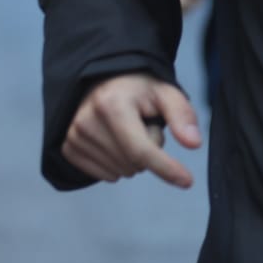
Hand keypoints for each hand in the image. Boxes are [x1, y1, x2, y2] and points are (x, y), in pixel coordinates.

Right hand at [61, 73, 201, 188]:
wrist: (104, 80)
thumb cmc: (139, 89)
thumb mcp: (165, 93)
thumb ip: (182, 116)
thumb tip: (194, 144)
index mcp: (112, 105)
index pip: (141, 150)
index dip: (166, 168)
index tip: (188, 181)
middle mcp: (87, 121)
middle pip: (133, 163)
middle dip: (149, 150)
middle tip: (144, 125)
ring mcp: (74, 136)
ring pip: (120, 172)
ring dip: (133, 158)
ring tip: (128, 130)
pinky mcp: (68, 148)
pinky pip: (104, 176)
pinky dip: (117, 164)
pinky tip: (115, 141)